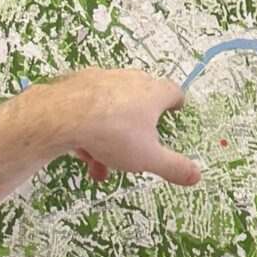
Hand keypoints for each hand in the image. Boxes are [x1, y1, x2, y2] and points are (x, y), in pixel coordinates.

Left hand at [38, 68, 199, 188]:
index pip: (171, 91)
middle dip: (139, 123)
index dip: (175, 100)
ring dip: (110, 133)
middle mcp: (127, 81)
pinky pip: (88, 107)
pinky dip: (88, 125)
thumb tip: (195, 175)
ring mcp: (100, 81)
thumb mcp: (148, 158)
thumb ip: (173, 167)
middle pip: (140, 98)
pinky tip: (83, 147)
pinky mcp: (76, 85)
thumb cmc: (109, 132)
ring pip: (111, 107)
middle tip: (137, 143)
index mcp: (151, 94)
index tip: (176, 106)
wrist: (61, 117)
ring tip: (102, 161)